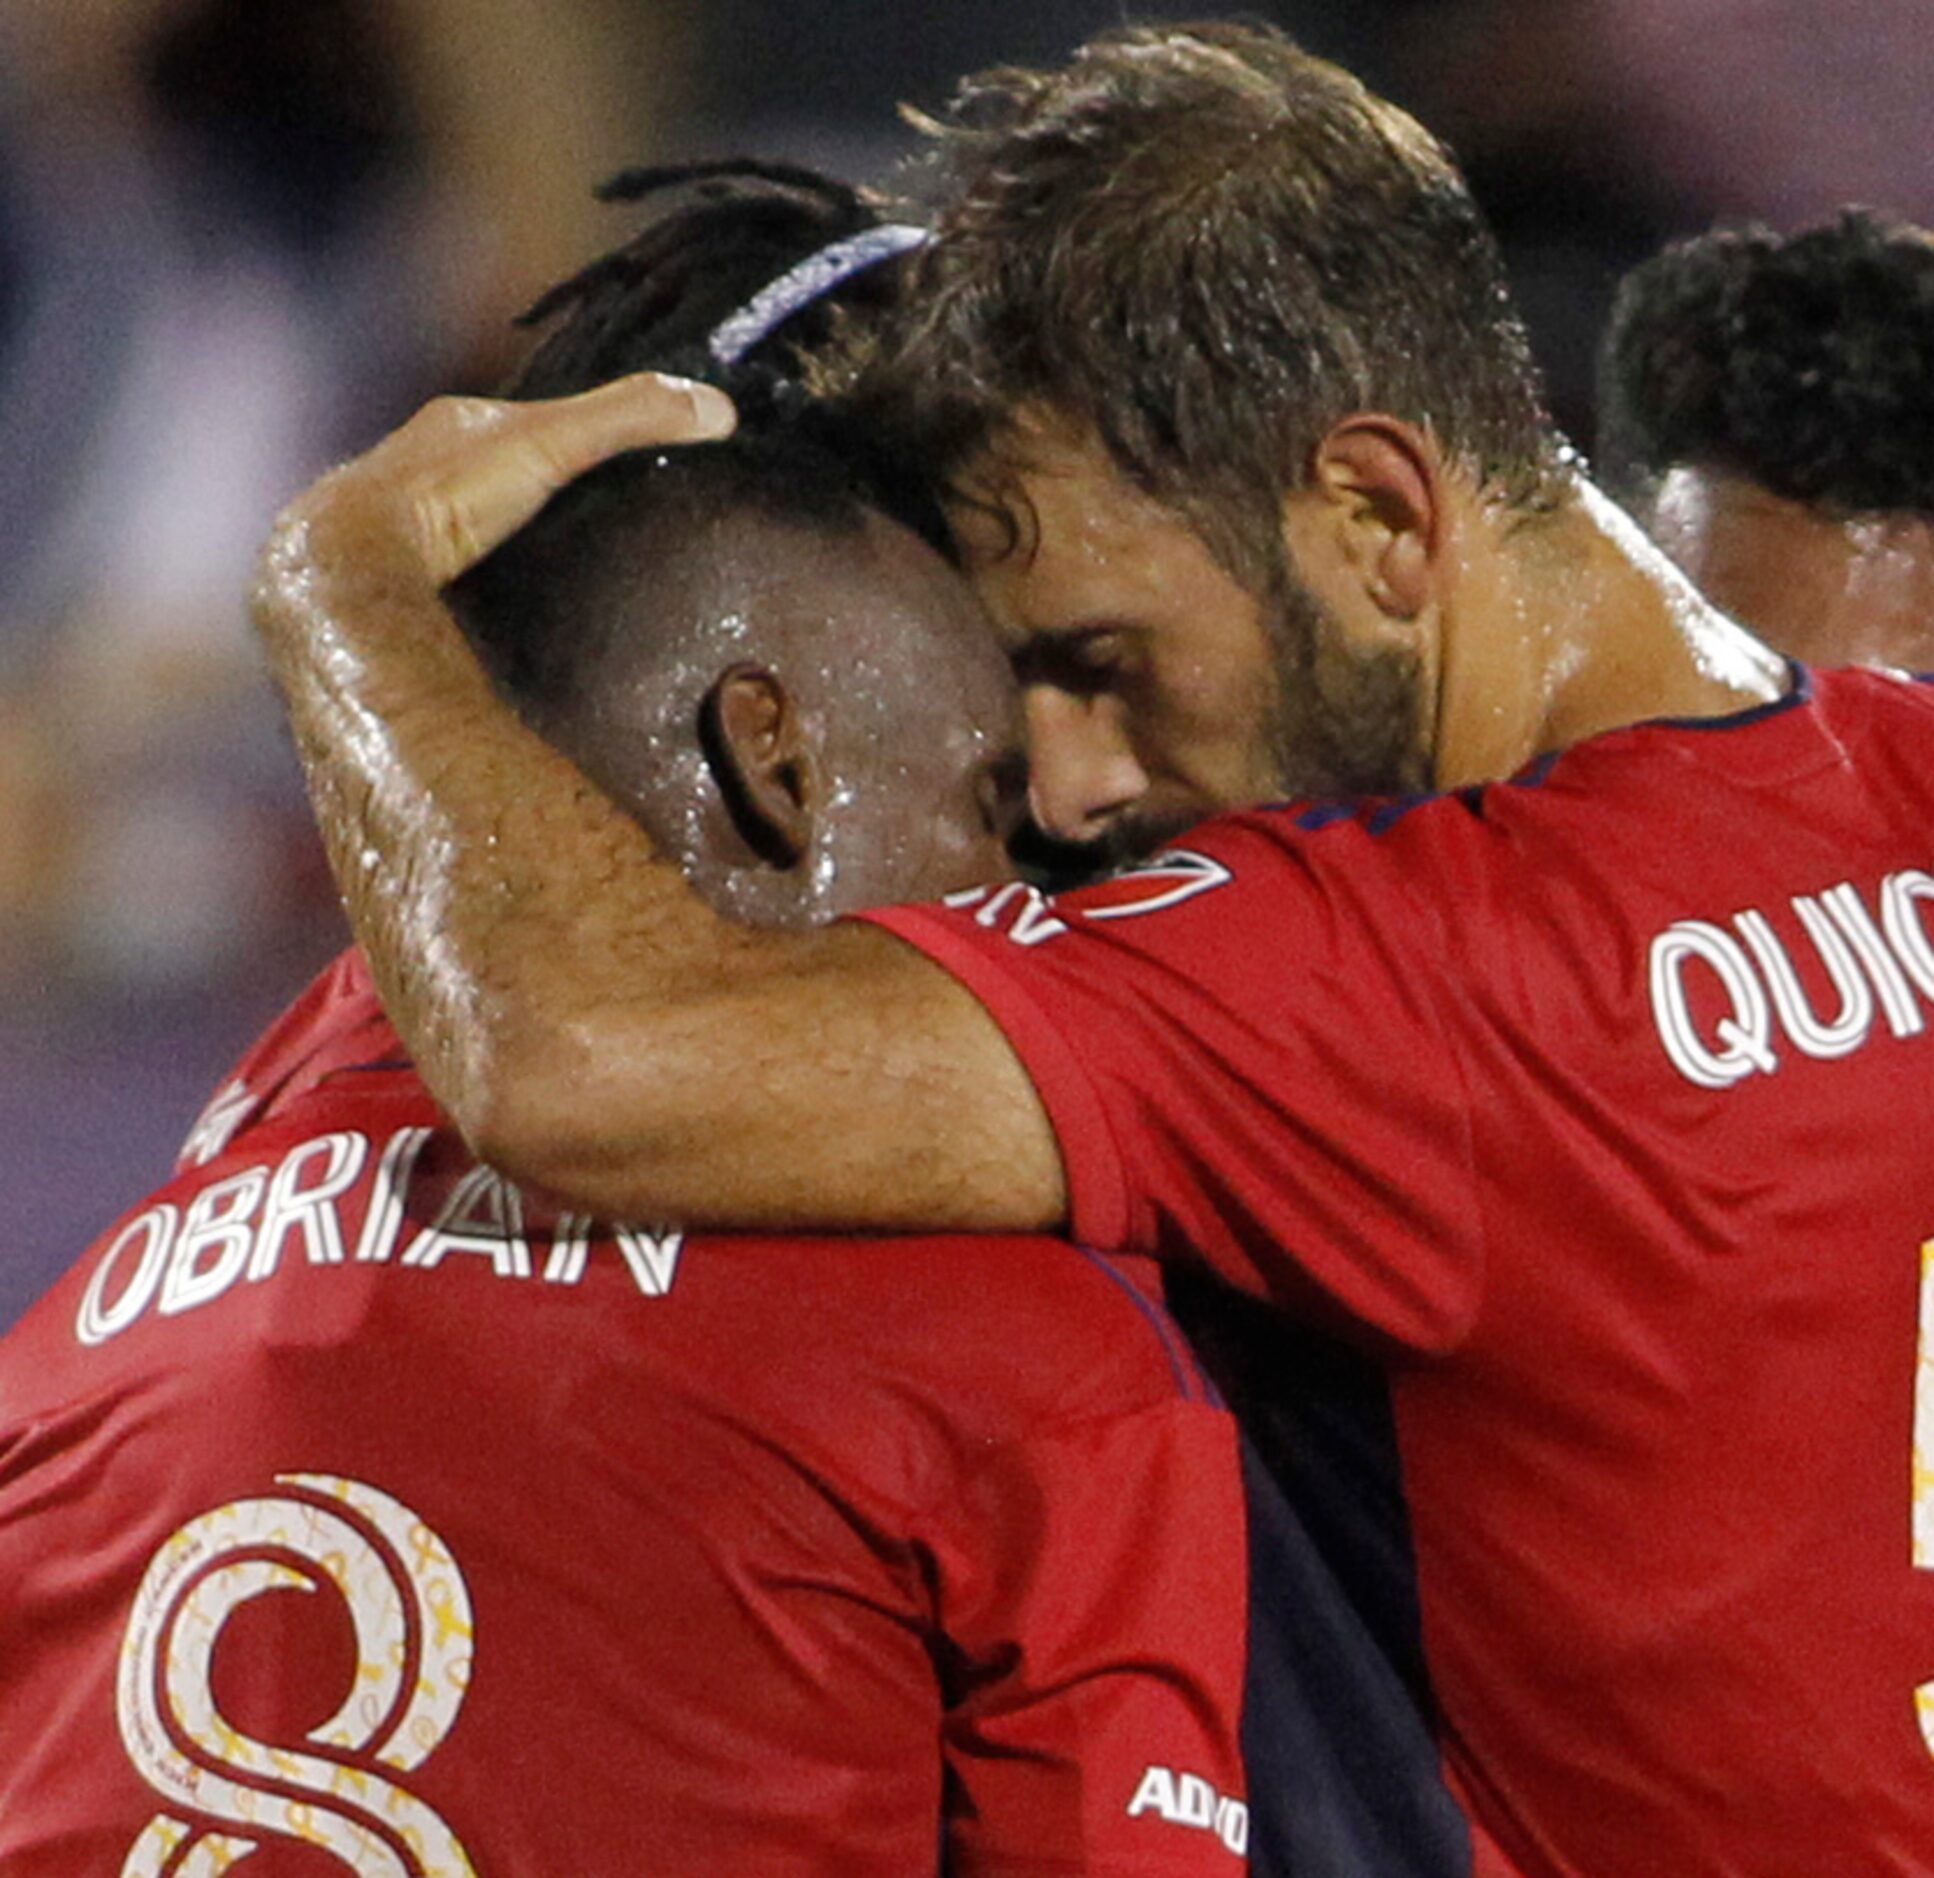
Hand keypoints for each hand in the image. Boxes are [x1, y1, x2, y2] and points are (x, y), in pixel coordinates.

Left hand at [259, 372, 739, 596]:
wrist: (345, 564)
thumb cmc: (446, 493)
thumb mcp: (552, 444)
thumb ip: (629, 420)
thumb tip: (720, 409)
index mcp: (456, 427)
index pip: (529, 421)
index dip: (578, 435)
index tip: (627, 461)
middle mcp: (418, 468)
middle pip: (495, 472)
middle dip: (536, 493)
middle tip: (595, 524)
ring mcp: (397, 527)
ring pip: (462, 529)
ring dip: (501, 547)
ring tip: (554, 578)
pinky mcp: (389, 583)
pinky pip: (442, 578)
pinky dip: (472, 587)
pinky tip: (497, 616)